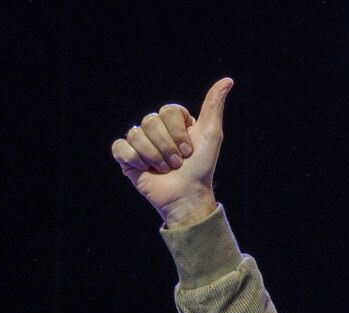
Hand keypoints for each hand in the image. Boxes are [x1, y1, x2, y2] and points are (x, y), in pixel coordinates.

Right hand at [111, 77, 232, 227]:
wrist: (187, 196)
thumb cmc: (201, 168)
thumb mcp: (211, 135)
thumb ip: (214, 105)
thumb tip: (228, 80)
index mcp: (173, 121)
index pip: (168, 110)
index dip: (178, 132)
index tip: (189, 150)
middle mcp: (155, 128)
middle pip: (150, 121)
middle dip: (167, 147)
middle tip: (177, 163)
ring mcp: (140, 142)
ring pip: (136, 134)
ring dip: (154, 156)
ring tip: (164, 169)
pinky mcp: (126, 157)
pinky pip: (120, 147)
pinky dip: (134, 159)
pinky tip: (145, 169)